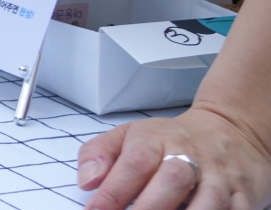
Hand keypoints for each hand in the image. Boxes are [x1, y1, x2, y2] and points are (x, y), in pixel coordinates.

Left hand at [78, 105, 270, 208]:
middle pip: (173, 179)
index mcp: (156, 138)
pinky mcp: (244, 193)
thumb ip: (100, 154)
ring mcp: (220, 175)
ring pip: (209, 199)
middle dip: (148, 208)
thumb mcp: (130, 135)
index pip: (134, 163)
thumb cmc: (171, 139)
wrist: (230, 129)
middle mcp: (190, 154)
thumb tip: (87, 182)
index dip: (114, 191)